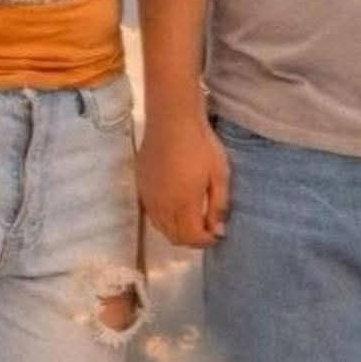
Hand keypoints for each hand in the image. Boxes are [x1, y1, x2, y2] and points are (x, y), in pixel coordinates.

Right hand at [137, 113, 228, 247]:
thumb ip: (218, 205)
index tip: (217, 233)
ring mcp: (148, 198)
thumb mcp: (219, 174)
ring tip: (192, 218)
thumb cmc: (201, 145)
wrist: (172, 121)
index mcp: (183, 206)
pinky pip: (151, 213)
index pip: (191, 238)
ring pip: (160, 228)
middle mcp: (162, 208)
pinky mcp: (140, 186)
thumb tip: (217, 230)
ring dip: (176, 230)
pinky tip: (175, 206)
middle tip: (206, 228)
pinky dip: (164, 218)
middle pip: (174, 238)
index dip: (206, 240)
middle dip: (192, 239)